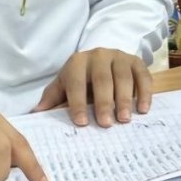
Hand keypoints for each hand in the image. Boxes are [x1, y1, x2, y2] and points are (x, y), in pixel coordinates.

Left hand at [33, 49, 152, 127]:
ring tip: (124, 120)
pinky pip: (143, 76)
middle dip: (103, 103)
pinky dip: (144, 93)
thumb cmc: (82, 78)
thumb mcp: (65, 84)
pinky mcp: (137, 61)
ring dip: (124, 99)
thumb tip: (36, 114)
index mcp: (77, 62)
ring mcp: (119, 57)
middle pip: (102, 79)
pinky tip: (143, 110)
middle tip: (106, 124)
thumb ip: (53, 98)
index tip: (81, 123)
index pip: (76, 82)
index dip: (77, 103)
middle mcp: (98, 55)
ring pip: (123, 77)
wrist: (104, 57)